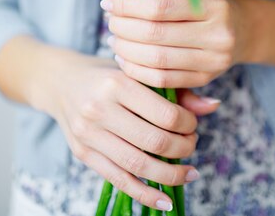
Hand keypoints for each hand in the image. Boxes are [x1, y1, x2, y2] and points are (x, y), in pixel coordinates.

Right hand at [25, 44, 219, 210]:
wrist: (60, 82)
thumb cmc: (107, 75)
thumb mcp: (138, 74)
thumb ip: (176, 91)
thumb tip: (214, 106)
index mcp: (117, 83)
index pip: (165, 114)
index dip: (189, 124)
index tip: (193, 124)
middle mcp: (100, 109)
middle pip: (154, 142)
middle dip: (183, 148)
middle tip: (192, 145)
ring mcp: (89, 134)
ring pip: (138, 165)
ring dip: (170, 175)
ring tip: (188, 173)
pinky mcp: (83, 154)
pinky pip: (119, 180)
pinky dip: (145, 194)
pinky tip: (166, 201)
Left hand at [102, 0, 246, 88]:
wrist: (247, 30)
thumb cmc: (212, 2)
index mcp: (214, 4)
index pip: (159, 7)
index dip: (128, 6)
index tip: (109, 2)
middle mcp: (217, 34)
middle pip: (154, 35)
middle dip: (123, 28)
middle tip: (110, 22)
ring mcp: (213, 61)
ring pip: (156, 60)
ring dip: (126, 51)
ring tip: (114, 40)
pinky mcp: (205, 79)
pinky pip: (163, 80)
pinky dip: (137, 71)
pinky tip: (125, 60)